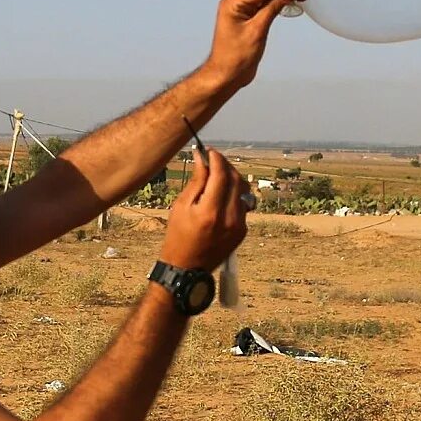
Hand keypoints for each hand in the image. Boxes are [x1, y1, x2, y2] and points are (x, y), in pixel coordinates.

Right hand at [158, 149, 248, 270]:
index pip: (221, 174)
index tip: (209, 152)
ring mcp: (239, 226)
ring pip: (243, 190)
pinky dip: (233, 194)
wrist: (187, 268)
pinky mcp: (243, 231)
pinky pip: (242, 204)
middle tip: (213, 160)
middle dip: (226, 165)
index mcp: (210, 212)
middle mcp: (230, 218)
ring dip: (232, 178)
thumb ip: (196, 181)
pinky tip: (220, 195)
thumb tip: (201, 157)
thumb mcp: (181, 206)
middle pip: (236, 179)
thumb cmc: (177, 236)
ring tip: (217, 175)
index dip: (216, 159)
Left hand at [200, 0, 305, 93]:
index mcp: (233, 3)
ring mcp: (240, 12)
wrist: (227, 75)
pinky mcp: (246, 21)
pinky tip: (288, 2)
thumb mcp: (257, 30)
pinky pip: (263, 8)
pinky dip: (275, 5)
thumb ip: (272, 9)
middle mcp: (235, 4)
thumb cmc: (237, 56)